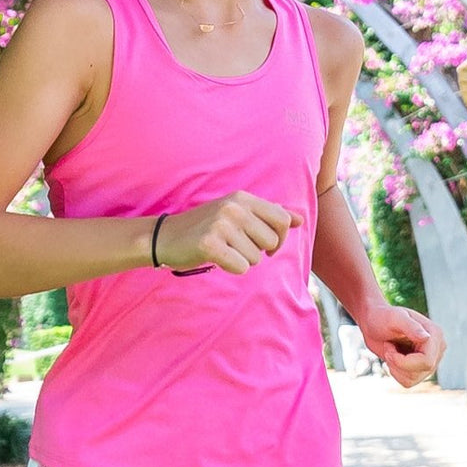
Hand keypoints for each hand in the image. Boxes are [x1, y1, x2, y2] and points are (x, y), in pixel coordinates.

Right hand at [155, 191, 302, 275]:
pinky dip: (231, 268)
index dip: (279, 238)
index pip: (282, 220)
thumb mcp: (238, 213)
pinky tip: (217, 259)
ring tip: (224, 250)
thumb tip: (299, 219)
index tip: (264, 244)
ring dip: (242, 260)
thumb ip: (269, 215)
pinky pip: (241, 267)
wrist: (167, 237)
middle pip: (271, 242)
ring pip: (256, 258)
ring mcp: (221, 224)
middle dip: (258, 251)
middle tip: (236, 246)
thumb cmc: (207, 226)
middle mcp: (234, 207)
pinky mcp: (210, 244)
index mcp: (243, 198)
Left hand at [359, 305, 445, 388]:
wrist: (373, 323)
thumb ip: (410, 326)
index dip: (404, 361)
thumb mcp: (394, 318)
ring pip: (413, 379)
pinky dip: (396, 372)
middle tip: (388, 347)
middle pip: (422, 371)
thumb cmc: (382, 317)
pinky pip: (409, 382)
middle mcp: (437, 348)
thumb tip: (426, 338)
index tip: (388, 349)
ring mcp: (430, 360)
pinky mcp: (420, 369)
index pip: (427, 361)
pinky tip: (393, 357)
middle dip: (398, 363)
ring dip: (395, 367)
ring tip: (391, 350)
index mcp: (435, 334)